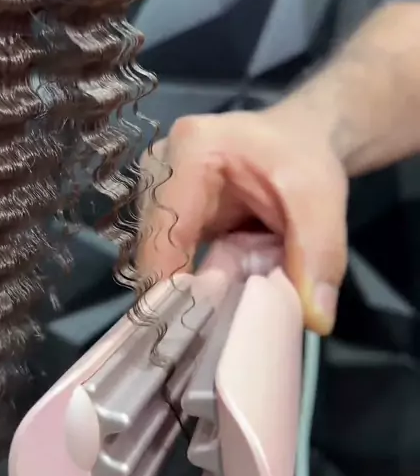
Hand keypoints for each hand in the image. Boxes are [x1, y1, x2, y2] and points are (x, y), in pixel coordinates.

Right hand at [137, 105, 348, 334]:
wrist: (301, 136)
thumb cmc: (306, 157)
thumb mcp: (321, 199)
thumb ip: (319, 253)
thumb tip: (315, 319)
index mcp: (191, 149)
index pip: (166, 231)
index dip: (174, 287)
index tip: (193, 334)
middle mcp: (159, 165)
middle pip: (153, 246)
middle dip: (178, 294)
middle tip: (205, 339)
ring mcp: (155, 188)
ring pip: (155, 256)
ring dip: (182, 291)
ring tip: (209, 325)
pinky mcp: (163, 210)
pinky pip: (166, 256)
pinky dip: (187, 283)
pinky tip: (210, 304)